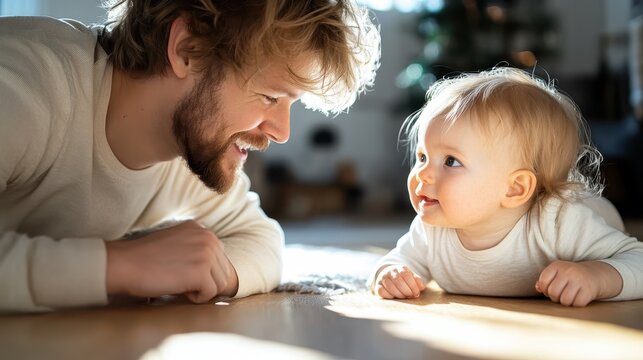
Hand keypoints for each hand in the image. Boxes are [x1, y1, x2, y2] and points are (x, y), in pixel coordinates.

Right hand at [105, 220, 238, 302]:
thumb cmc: (144, 258)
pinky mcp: (201, 272)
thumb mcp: (176, 242)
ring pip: (220, 284)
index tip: (181, 271)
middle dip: (204, 281)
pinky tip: (179, 289)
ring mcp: (206, 253)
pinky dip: (196, 298)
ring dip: (201, 289)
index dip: (202, 272)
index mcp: (201, 229)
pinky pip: (210, 294)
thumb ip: (196, 247)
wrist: (124, 264)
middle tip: (179, 279)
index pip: (219, 258)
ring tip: (179, 283)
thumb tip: (214, 270)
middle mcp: (208, 237)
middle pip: (222, 271)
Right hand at [374, 265, 425, 298]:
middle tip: (410, 296)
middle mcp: (390, 271)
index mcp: (400, 268)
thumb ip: (417, 281)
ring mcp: (383, 278)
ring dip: (399, 294)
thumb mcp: (411, 278)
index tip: (416, 293)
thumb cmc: (403, 279)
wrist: (388, 276)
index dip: (413, 286)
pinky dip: (389, 296)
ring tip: (404, 297)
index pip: (406, 275)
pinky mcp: (378, 286)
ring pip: (390, 287)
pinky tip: (395, 297)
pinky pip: (382, 291)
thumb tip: (421, 287)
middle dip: (406, 291)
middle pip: (398, 281)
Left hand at [535, 260, 622, 306]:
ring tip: (568, 296)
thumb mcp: (556, 274)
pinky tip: (577, 298)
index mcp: (557, 265)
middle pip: (553, 292)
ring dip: (565, 302)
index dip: (544, 289)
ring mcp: (580, 280)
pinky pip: (577, 304)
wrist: (594, 275)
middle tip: (560, 294)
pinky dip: (576, 304)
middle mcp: (569, 271)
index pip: (543, 281)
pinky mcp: (589, 290)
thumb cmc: (569, 277)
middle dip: (554, 297)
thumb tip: (538, 288)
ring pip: (564, 300)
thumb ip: (544, 280)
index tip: (550, 289)